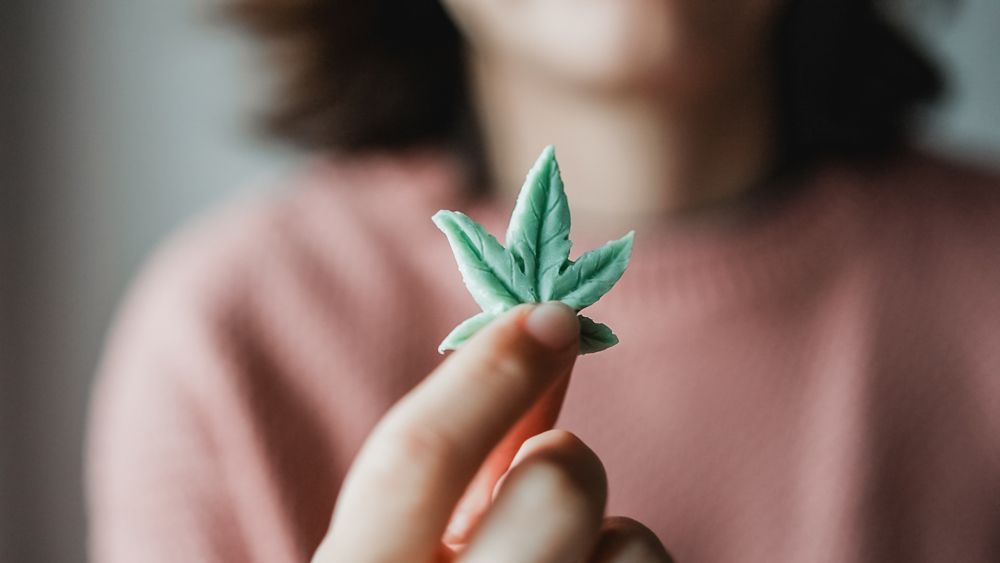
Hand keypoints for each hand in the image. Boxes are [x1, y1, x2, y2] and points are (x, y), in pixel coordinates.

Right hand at [312, 302, 672, 562]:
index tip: (550, 314)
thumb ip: (465, 454)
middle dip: (563, 462)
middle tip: (541, 488)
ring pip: (633, 541)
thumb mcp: (408, 548)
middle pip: (558, 485)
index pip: (414, 460)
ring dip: (604, 542)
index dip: (487, 372)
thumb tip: (535, 334)